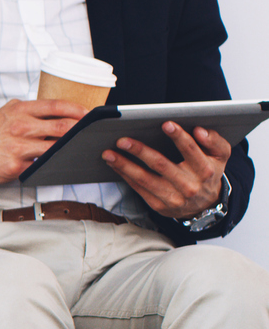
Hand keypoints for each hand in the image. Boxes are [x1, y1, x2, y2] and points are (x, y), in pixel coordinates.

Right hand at [0, 99, 87, 185]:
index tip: (88, 114)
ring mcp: (18, 148)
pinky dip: (52, 164)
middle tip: (89, 133)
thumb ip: (28, 110)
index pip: (56, 106)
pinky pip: (41, 165)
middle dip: (80, 131)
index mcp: (20, 110)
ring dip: (69, 149)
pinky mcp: (15, 166)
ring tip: (78, 148)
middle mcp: (20, 127)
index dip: (77, 110)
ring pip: (55, 148)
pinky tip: (59, 163)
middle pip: (61, 128)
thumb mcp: (5, 112)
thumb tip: (54, 110)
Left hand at [104, 122, 230, 219]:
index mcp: (205, 170)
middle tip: (122, 140)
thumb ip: (215, 141)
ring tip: (109, 153)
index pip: (191, 150)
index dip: (178, 137)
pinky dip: (124, 175)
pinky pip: (138, 188)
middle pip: (161, 165)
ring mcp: (172, 197)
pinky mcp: (158, 205)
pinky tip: (114, 164)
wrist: (204, 205)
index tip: (165, 123)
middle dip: (140, 151)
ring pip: (144, 179)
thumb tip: (200, 130)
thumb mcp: (220, 156)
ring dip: (124, 165)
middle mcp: (189, 185)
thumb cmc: (209, 172)